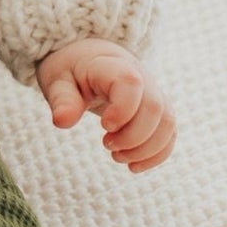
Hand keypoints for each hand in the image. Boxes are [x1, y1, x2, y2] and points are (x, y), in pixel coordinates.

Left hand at [36, 37, 176, 171]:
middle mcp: (140, 76)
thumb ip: (62, 100)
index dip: (123, 109)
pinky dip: (156, 154)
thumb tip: (61, 122)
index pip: (130, 83)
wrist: (89, 60)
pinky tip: (133, 166)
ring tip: (117, 156)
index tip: (104, 126)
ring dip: (146, 149)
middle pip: (154, 107)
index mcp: (111, 65)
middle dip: (134, 136)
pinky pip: (169, 133)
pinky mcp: (158, 111)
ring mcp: (153, 93)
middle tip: (107, 145)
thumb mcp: (57, 81)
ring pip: (167, 123)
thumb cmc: (71, 71)